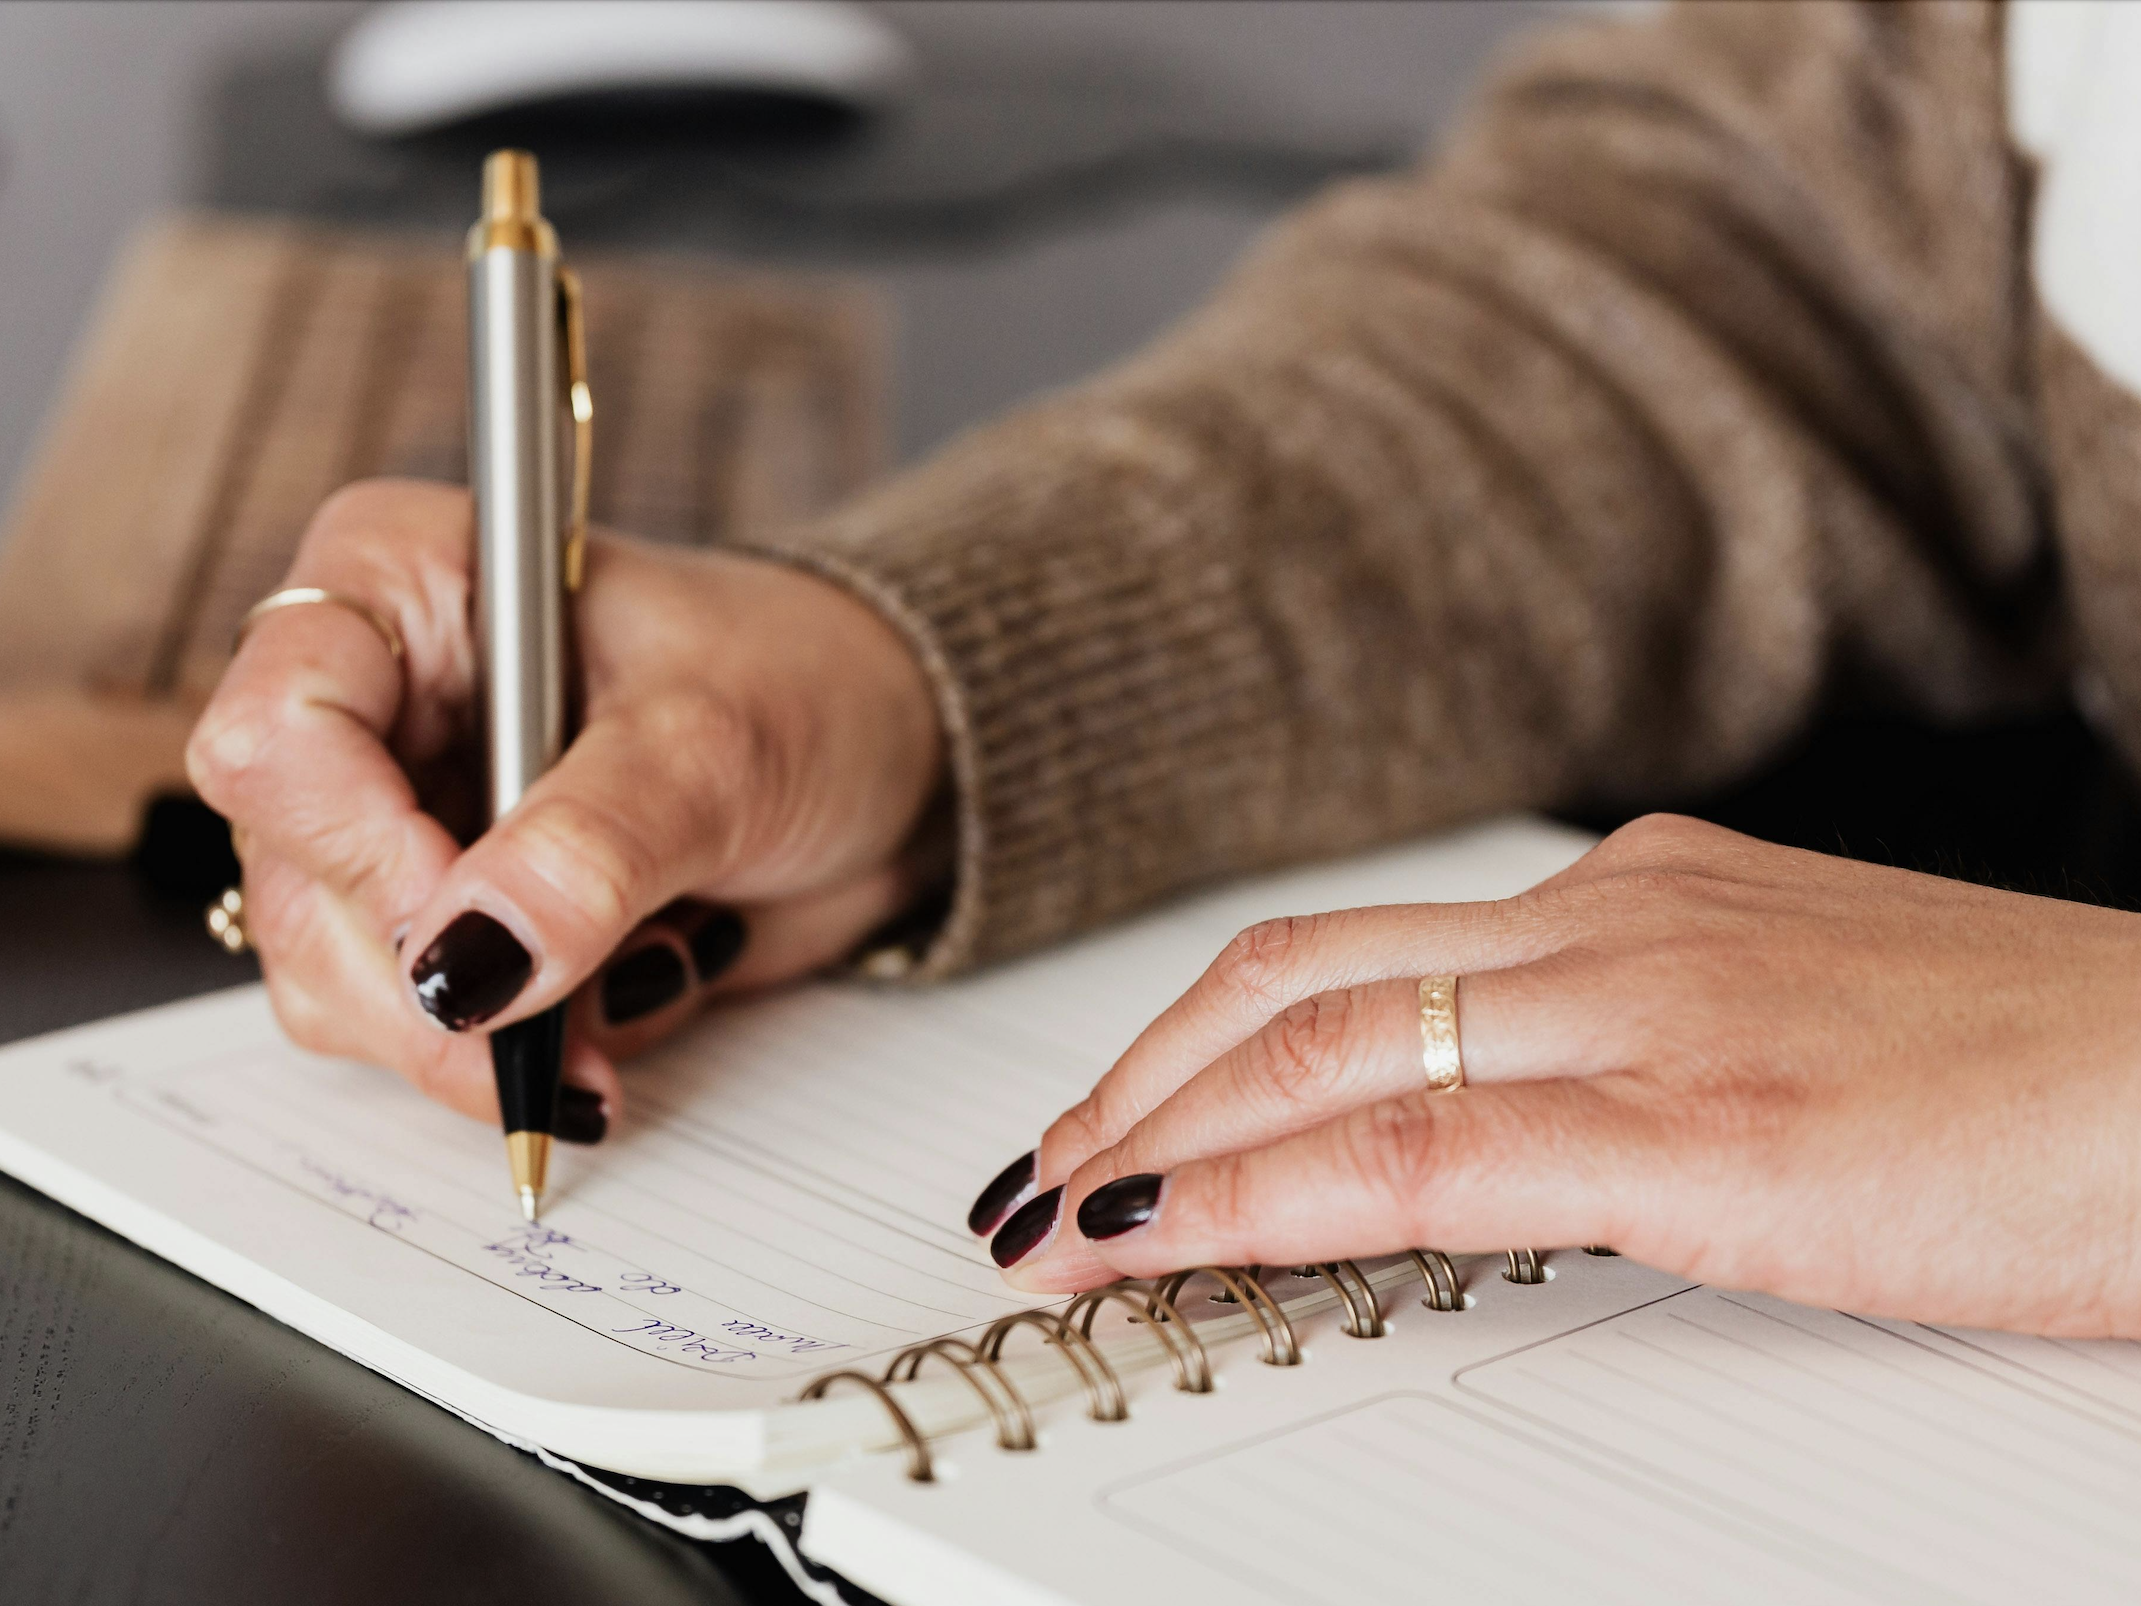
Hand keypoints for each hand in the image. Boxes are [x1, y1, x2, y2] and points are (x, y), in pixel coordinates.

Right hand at [187, 479, 944, 1131]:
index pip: (278, 728)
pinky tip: (622, 1000)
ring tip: (625, 998)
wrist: (891, 758)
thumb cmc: (806, 684)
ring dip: (477, 1038)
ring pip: (334, 979)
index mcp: (401, 583)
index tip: (475, 936)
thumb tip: (470, 964)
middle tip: (552, 1035)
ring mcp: (398, 817)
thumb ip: (591, 849)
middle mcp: (372, 699)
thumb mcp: (714, 746)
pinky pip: (415, 1030)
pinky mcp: (446, 919)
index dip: (357, 851)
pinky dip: (519, 1052)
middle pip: (295, 882)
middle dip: (427, 988)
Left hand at [973, 815, 2140, 1338]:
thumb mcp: (1804, 1036)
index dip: (1197, 1040)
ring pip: (1317, 1051)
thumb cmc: (2050, 1078)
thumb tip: (1524, 1128)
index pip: (1352, 957)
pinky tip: (1164, 1238)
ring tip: (1056, 1218)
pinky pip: (1414, 1151)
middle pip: (1291, 982)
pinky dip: (1256, 1191)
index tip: (1115, 1119)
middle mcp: (1617, 926)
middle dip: (1135, 1081)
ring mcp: (1647, 1012)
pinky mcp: (1698, 1127)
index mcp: (1641, 901)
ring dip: (1154, 1136)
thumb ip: (1650, 1058)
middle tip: (1038, 1172)